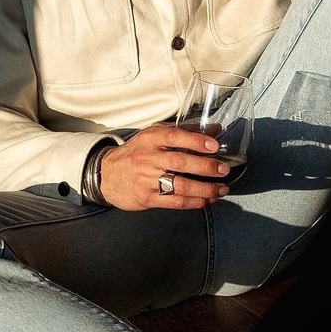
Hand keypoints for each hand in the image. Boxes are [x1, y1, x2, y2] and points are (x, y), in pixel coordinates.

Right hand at [98, 123, 230, 209]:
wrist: (107, 175)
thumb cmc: (136, 153)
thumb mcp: (154, 136)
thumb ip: (184, 131)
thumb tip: (214, 129)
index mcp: (150, 139)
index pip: (174, 137)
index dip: (195, 140)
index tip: (214, 145)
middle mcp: (148, 158)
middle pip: (180, 162)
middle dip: (205, 166)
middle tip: (223, 169)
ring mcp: (147, 180)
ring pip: (180, 185)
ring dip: (205, 189)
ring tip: (222, 189)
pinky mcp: (147, 198)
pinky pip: (175, 202)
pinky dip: (194, 202)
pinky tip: (207, 200)